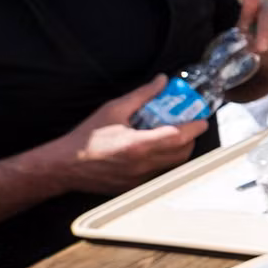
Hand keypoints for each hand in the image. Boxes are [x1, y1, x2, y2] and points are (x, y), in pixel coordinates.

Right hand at [49, 75, 208, 194]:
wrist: (65, 165)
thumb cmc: (88, 137)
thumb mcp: (115, 109)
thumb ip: (142, 94)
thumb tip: (162, 80)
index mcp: (139, 145)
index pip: (179, 137)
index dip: (195, 127)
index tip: (202, 118)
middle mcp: (143, 164)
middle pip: (182, 153)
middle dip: (191, 137)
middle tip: (189, 123)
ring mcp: (139, 179)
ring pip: (172, 165)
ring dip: (179, 149)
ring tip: (174, 134)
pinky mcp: (134, 186)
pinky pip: (159, 173)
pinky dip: (164, 160)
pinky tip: (156, 148)